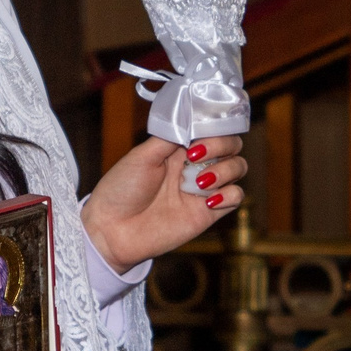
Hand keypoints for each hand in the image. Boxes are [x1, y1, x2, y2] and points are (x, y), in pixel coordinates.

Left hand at [81, 134, 244, 269]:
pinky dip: (229, 195)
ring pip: (238, 168)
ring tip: (198, 182)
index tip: (199, 134)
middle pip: (232, 145)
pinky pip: (235, 197)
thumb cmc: (121, 190)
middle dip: (222, 146)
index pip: (212, 128)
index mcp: (180, 147)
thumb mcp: (142, 156)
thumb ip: (169, 137)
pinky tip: (207, 200)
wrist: (112, 230)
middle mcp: (195, 165)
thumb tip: (191, 121)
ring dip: (225, 170)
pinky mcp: (207, 212)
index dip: (213, 127)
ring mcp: (203, 188)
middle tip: (195, 156)